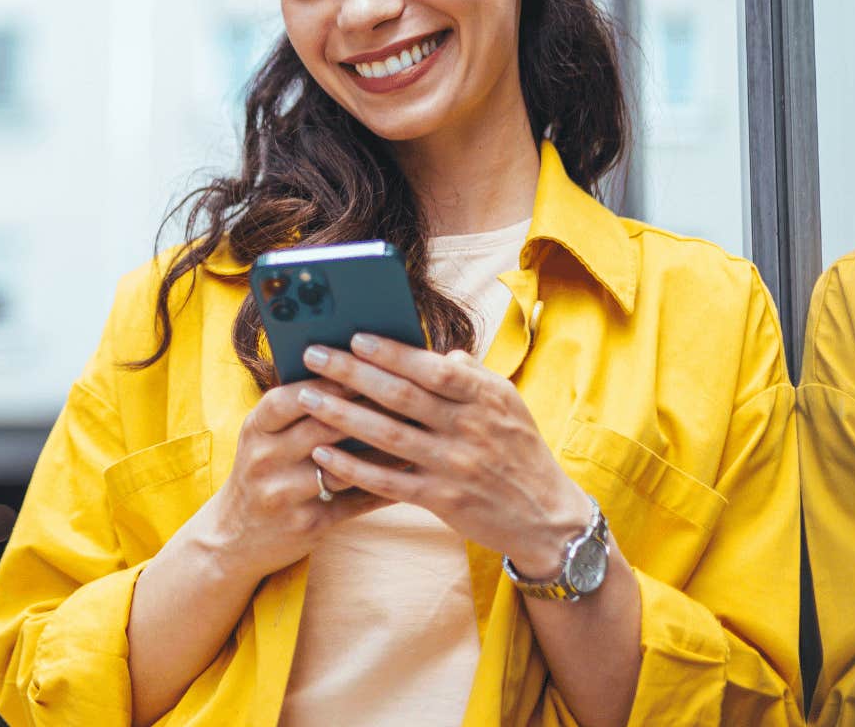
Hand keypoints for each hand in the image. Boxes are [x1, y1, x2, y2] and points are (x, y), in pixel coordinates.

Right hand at [198, 375, 401, 585]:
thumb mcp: (264, 437)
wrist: (236, 536)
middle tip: (405, 394)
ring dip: (382, 451)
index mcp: (255, 429)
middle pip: (320, 429)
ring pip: (342, 468)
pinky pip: (353, 504)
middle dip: (365, 409)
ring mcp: (283, 495)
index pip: (288, 398)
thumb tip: (351, 370)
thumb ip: (296, 409)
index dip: (326, 382)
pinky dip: (384, 488)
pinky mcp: (306, 525)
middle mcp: (265, 460)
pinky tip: (410, 475)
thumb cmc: (263, 472)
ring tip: (416, 433)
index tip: (364, 364)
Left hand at [295, 333, 593, 576]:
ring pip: (387, 435)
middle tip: (314, 355)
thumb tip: (442, 353)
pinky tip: (322, 453)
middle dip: (351, 372)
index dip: (392, 352)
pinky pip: (387, 481)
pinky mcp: (441, 500)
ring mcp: (453, 466)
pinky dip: (353, 466)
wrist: (548, 518)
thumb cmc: (521, 453)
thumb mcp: (510, 405)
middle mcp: (468, 429)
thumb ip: (473, 377)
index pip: (432, 368)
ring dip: (341, 414)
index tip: (355, 337)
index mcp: (485, 399)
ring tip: (306, 397)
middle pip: (400, 396)